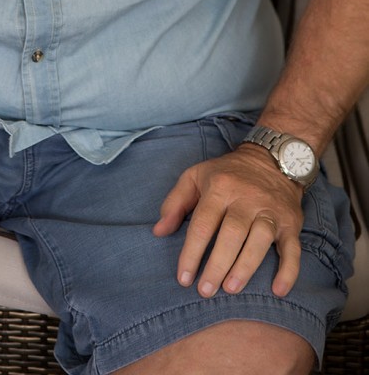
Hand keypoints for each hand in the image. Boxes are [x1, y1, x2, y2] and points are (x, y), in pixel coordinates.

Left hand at [153, 145, 304, 297]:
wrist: (271, 159)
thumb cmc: (226, 174)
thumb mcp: (195, 176)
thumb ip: (174, 202)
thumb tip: (158, 231)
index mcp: (220, 188)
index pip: (203, 223)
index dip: (191, 252)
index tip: (183, 278)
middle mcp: (247, 198)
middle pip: (232, 234)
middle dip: (217, 264)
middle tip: (205, 290)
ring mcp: (271, 211)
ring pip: (260, 240)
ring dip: (246, 267)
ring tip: (230, 289)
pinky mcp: (291, 222)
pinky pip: (293, 248)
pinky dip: (288, 271)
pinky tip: (278, 291)